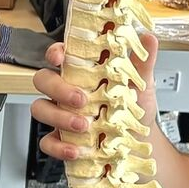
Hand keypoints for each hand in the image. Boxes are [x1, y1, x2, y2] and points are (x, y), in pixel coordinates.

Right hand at [30, 31, 159, 161]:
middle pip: (43, 80)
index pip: (60, 55)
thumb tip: (148, 37)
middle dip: (57, 88)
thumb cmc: (133, 108)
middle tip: (81, 99)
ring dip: (58, 117)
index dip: (54, 53)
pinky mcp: (61, 139)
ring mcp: (60, 114)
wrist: (138, 142)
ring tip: (84, 126)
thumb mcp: (142, 83)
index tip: (60, 57)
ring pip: (40, 109)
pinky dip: (59, 147)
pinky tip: (76, 150)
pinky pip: (47, 142)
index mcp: (82, 72)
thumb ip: (142, 62)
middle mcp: (66, 90)